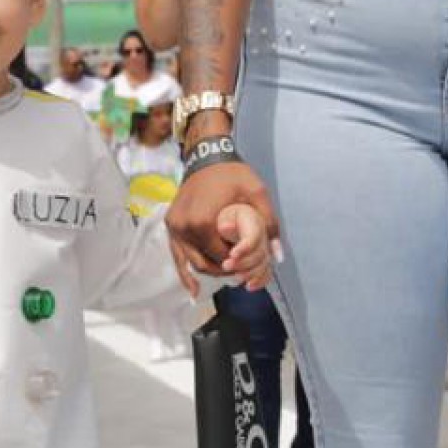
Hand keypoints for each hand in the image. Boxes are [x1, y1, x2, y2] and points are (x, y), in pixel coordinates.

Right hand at [167, 161, 278, 295]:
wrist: (207, 156)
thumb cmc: (233, 174)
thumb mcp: (257, 194)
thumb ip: (268, 225)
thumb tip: (277, 256)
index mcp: (203, 223)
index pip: (223, 258)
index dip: (239, 265)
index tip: (251, 264)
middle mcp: (184, 228)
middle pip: (206, 264)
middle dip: (225, 271)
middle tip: (242, 270)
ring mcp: (174, 228)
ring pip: (191, 263)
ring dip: (209, 271)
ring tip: (226, 274)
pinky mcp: (171, 225)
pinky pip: (177, 255)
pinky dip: (185, 273)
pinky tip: (194, 291)